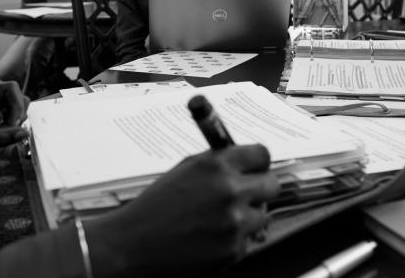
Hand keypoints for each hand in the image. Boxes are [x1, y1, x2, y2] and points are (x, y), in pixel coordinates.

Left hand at [0, 82, 27, 172]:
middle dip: (18, 114)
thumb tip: (23, 133)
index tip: (14, 122)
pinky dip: (11, 128)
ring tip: (2, 135)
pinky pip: (10, 118)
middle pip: (16, 97)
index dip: (17, 103)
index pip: (10, 88)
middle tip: (10, 130)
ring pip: (15, 108)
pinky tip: (0, 137)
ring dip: (14, 122)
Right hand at [85, 144, 278, 276]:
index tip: (255, 167)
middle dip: (261, 188)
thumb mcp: (184, 170)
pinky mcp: (234, 250)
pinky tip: (210, 237)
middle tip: (248, 193)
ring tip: (219, 219)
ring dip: (248, 216)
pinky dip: (234, 239)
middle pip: (272, 184)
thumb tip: (244, 160)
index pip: (261, 154)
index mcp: (216, 165)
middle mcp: (230, 190)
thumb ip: (217, 163)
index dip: (258, 162)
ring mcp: (234, 222)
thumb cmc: (154, 207)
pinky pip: (248, 240)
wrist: (132, 245)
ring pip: (263, 214)